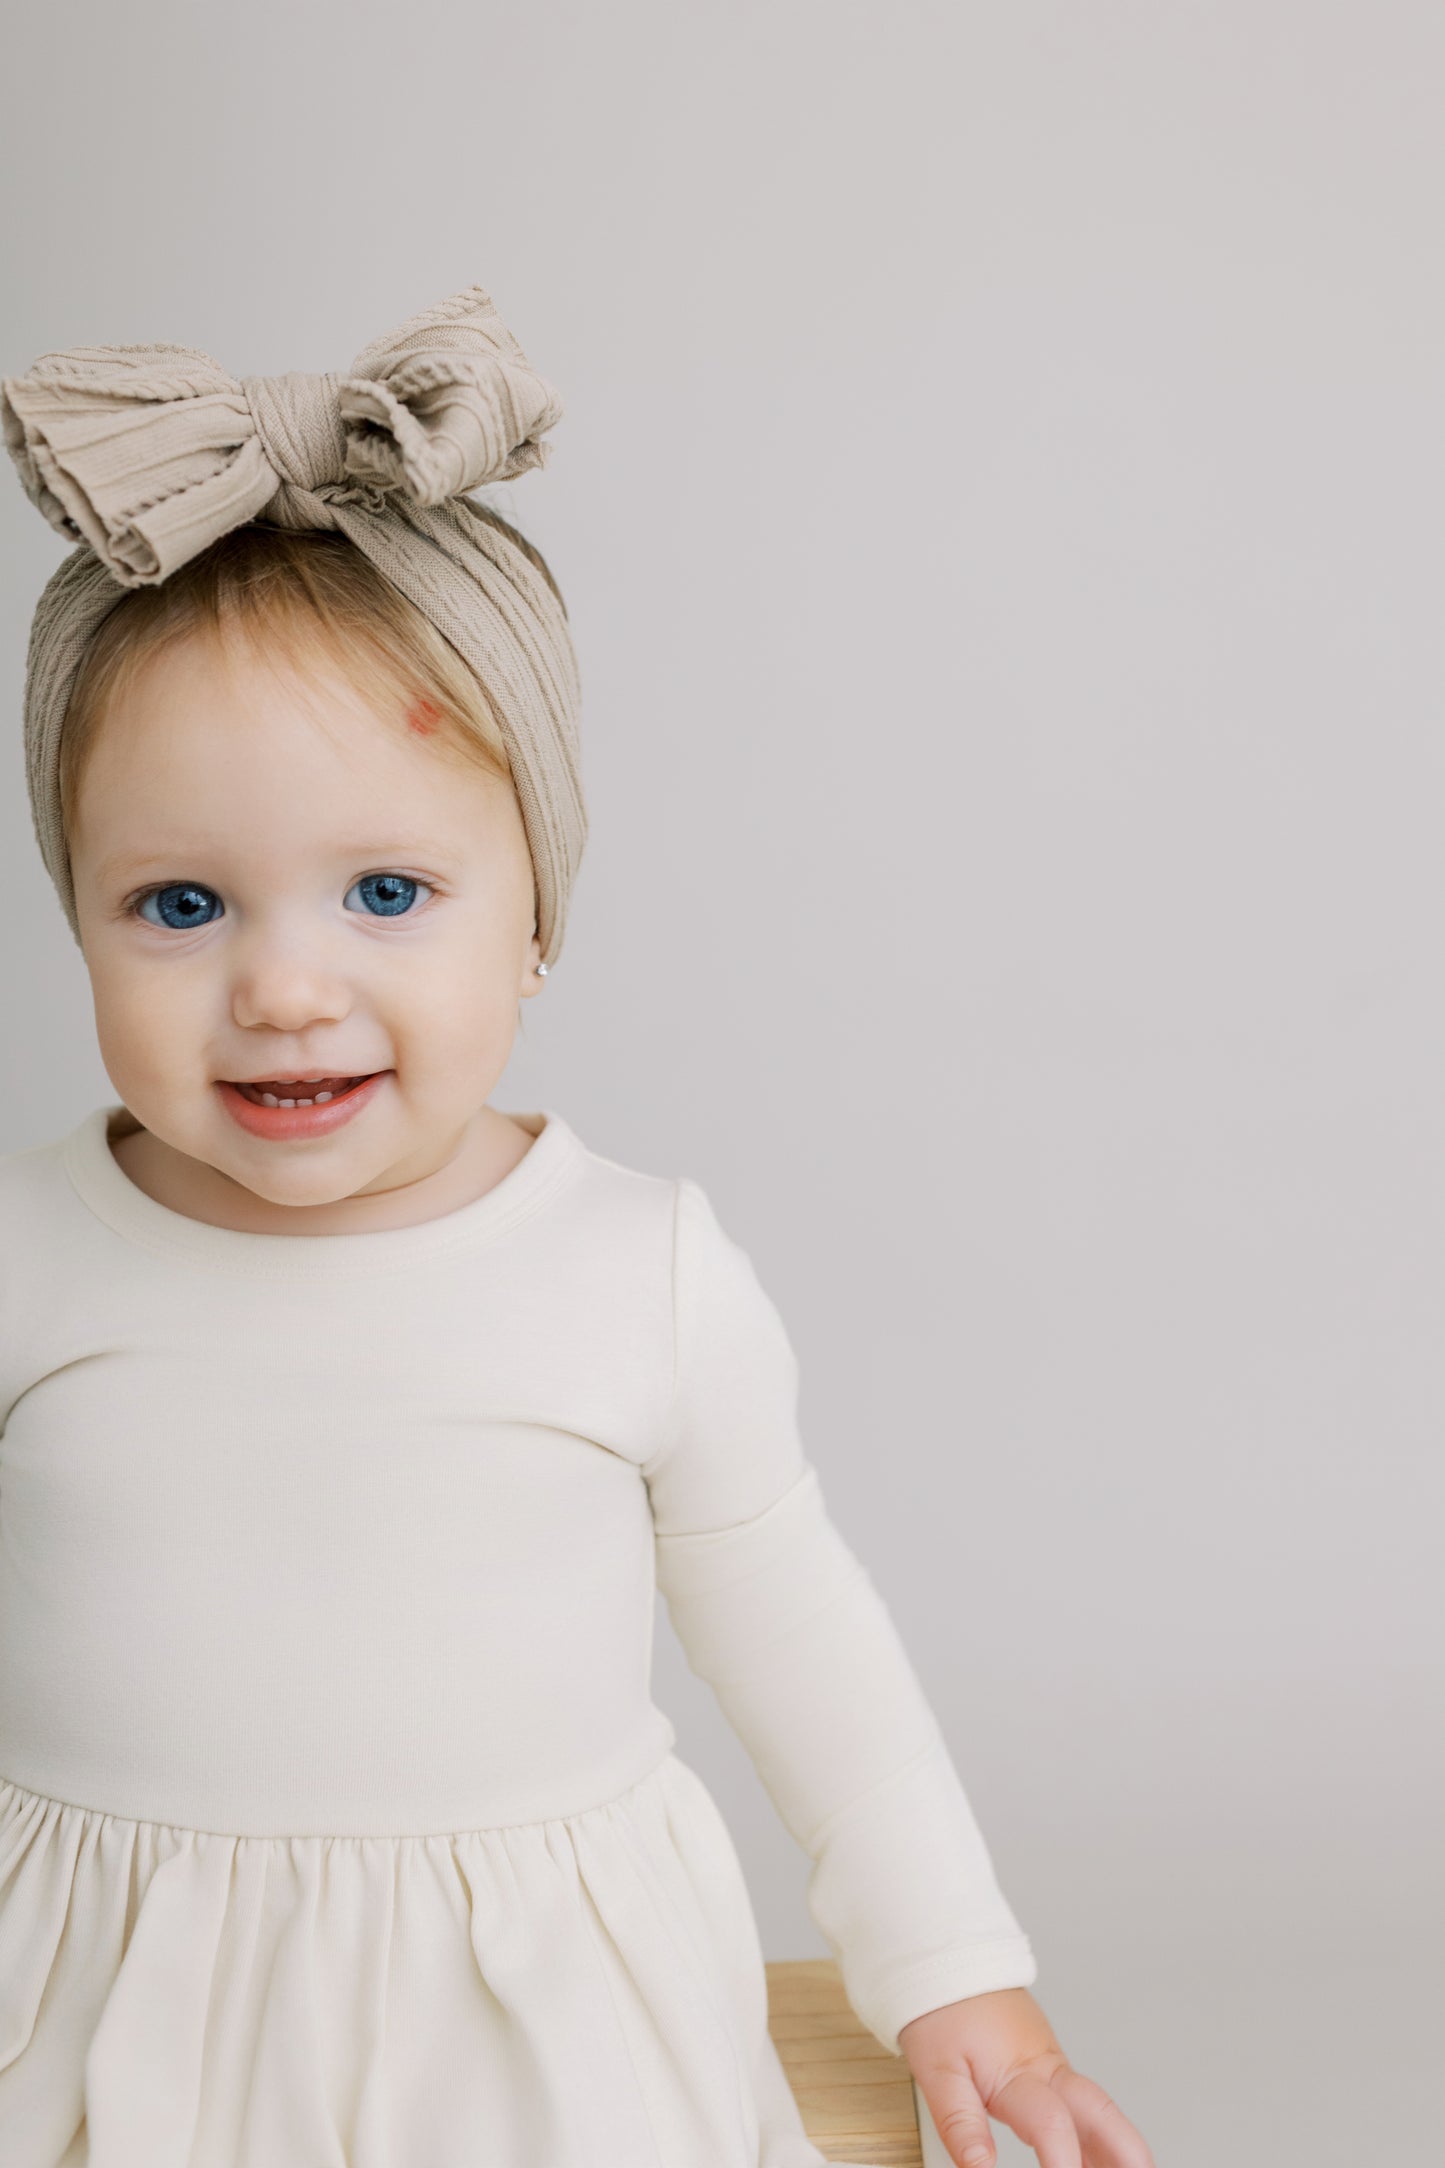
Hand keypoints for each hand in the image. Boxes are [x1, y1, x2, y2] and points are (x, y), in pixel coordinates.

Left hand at [897, 1987, 1154, 2167]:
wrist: (951, 1963)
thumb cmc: (942, 2011)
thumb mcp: (937, 2071)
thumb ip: (960, 2123)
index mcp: (1019, 2072)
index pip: (1052, 2124)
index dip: (1062, 2165)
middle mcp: (1047, 2069)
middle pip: (1101, 2112)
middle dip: (1127, 2151)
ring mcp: (1053, 2067)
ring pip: (1099, 2110)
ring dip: (1118, 2147)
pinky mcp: (1050, 2067)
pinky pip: (1082, 2106)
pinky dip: (1097, 2138)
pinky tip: (1097, 2163)